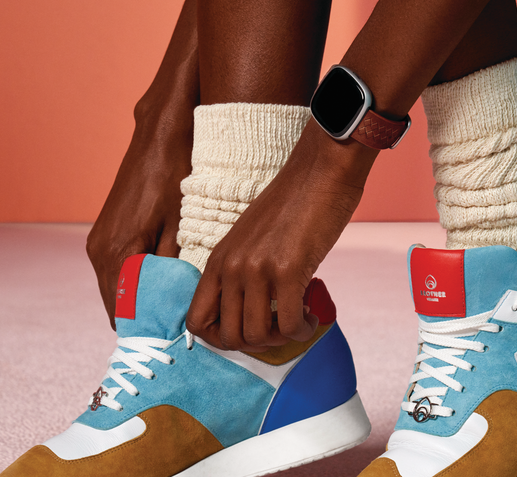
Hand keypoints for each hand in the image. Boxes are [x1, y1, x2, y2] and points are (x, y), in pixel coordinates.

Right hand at [86, 98, 193, 328]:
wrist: (159, 137)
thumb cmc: (175, 176)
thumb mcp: (182, 226)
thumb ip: (174, 269)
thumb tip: (177, 307)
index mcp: (114, 253)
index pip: (122, 313)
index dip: (147, 330)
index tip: (172, 343)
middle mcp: (99, 251)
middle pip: (117, 305)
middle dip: (145, 318)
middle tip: (178, 330)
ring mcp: (99, 242)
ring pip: (117, 289)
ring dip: (141, 300)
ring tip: (175, 310)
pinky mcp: (106, 234)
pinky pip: (118, 271)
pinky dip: (137, 282)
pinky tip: (164, 283)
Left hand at [186, 122, 377, 350]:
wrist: (320, 172)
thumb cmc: (293, 205)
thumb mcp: (251, 239)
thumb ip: (243, 271)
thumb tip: (252, 313)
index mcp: (218, 260)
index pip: (196, 321)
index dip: (219, 339)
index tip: (247, 332)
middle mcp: (231, 267)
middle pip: (229, 337)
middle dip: (257, 344)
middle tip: (279, 330)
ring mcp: (256, 270)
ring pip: (257, 336)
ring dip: (282, 339)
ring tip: (298, 321)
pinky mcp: (287, 270)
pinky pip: (288, 325)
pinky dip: (302, 330)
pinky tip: (311, 316)